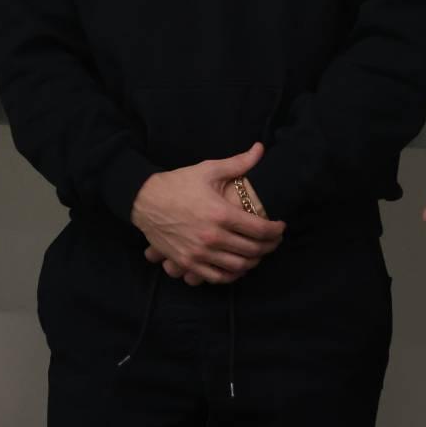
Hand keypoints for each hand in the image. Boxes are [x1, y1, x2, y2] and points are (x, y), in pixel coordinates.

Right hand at [131, 142, 284, 285]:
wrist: (145, 200)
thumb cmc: (178, 183)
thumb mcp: (208, 169)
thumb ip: (238, 163)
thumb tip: (260, 149)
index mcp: (220, 213)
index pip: (259, 229)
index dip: (275, 231)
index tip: (280, 227)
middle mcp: (212, 237)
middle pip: (252, 250)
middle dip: (269, 246)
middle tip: (274, 241)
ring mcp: (199, 253)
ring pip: (238, 267)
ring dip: (253, 262)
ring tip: (258, 253)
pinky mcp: (188, 263)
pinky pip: (217, 277)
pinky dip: (232, 275)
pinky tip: (237, 267)